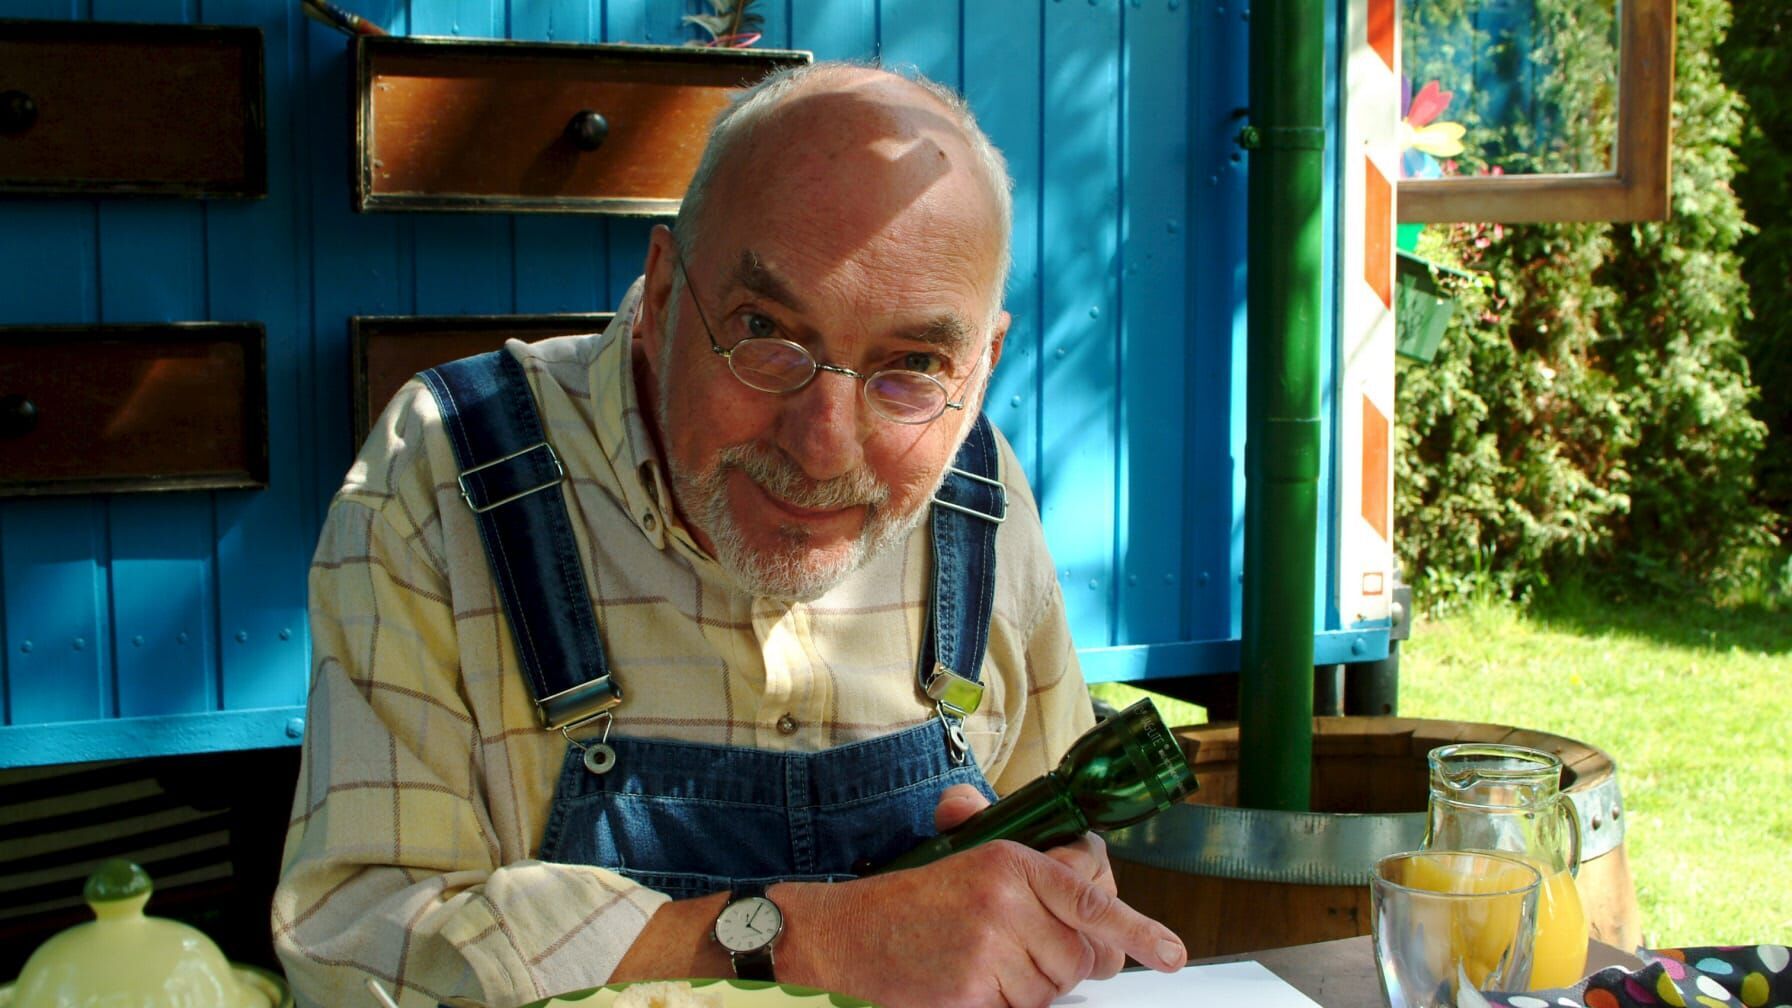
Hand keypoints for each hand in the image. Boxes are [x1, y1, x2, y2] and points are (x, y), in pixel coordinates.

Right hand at [773, 785, 1186, 1007]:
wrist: (848, 933)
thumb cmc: (913, 901)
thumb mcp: (970, 857)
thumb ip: (1033, 865)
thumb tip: (1091, 867)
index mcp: (1011, 861)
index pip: (1091, 899)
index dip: (1139, 930)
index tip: (1171, 954)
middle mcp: (1005, 900)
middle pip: (1082, 958)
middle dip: (1067, 965)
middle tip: (1026, 952)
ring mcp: (988, 948)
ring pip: (1054, 989)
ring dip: (1030, 988)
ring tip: (984, 963)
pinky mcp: (972, 991)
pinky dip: (1003, 1006)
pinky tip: (972, 983)